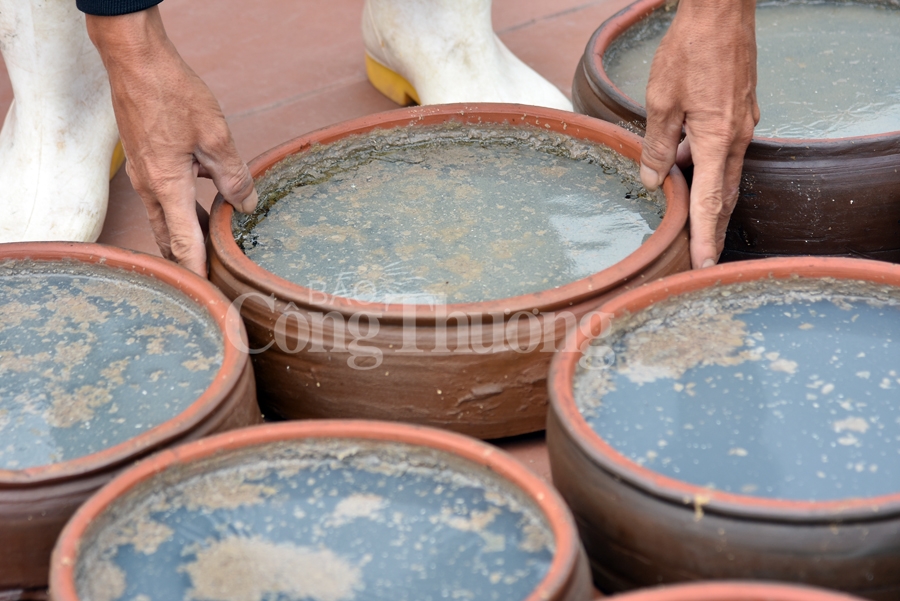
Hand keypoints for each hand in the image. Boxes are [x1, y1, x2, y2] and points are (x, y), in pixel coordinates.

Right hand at [86, 7, 256, 276]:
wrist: (135, 61)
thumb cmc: (172, 94)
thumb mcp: (216, 136)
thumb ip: (233, 176)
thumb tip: (248, 206)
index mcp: (167, 187)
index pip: (184, 244)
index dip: (197, 272)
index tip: (207, 296)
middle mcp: (150, 188)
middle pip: (170, 238)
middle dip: (191, 261)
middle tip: (214, 279)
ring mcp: (144, 175)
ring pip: (167, 219)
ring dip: (188, 236)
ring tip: (214, 251)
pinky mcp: (145, 162)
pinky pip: (164, 198)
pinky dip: (183, 211)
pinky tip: (206, 206)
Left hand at [639, 0, 758, 268]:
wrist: (721, 11)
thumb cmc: (690, 50)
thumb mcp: (660, 101)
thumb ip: (656, 145)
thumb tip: (652, 179)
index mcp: (719, 140)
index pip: (711, 202)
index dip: (706, 237)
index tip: (703, 266)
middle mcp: (738, 137)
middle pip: (725, 196)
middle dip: (713, 229)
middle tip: (702, 259)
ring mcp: (744, 124)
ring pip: (725, 173)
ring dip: (709, 198)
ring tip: (691, 222)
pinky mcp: (742, 112)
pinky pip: (725, 151)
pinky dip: (709, 167)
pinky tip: (686, 165)